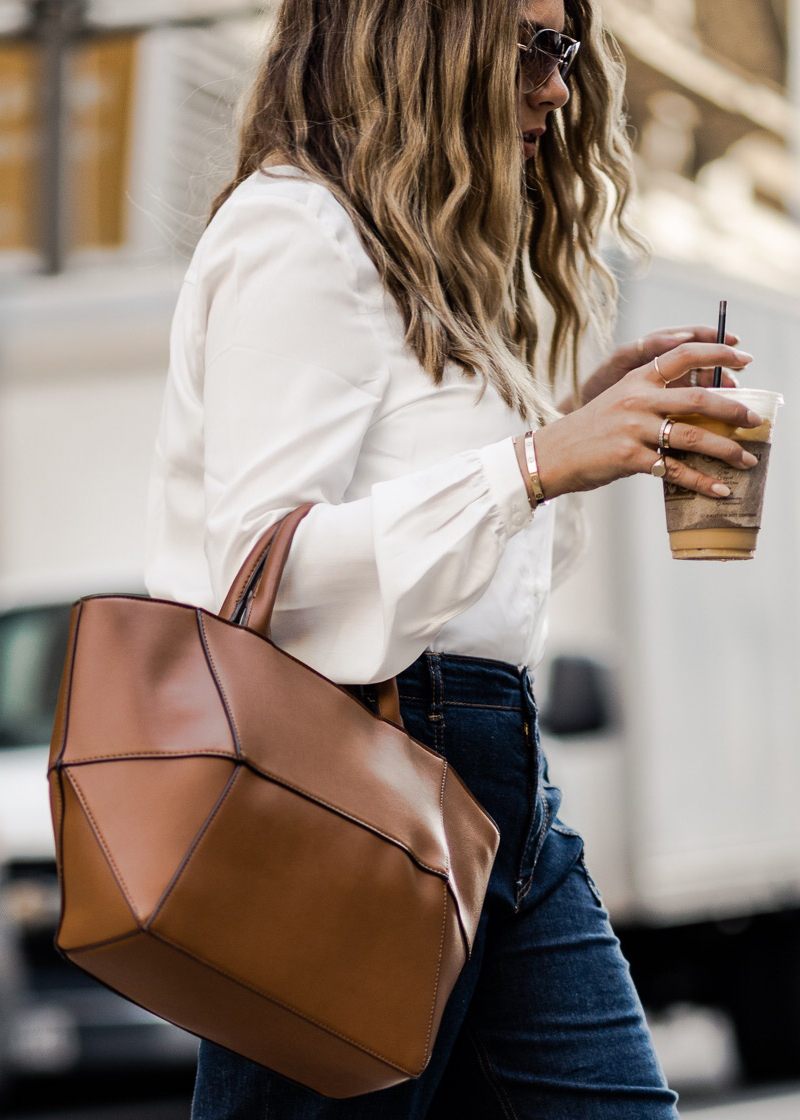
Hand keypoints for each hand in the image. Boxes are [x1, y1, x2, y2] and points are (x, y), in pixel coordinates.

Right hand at [536, 342, 758, 499]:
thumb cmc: (591, 431)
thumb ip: (654, 398)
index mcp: (636, 379)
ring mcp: (634, 428)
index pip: (684, 355)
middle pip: (700, 398)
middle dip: (735, 410)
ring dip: (727, 450)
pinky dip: (702, 481)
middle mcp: (638, 398)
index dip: (719, 352)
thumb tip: (701, 407)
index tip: (745, 356)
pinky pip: (676, 470)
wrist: (551, 455)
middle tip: (755, 420)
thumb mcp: (619, 401)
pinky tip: (719, 489)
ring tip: (747, 460)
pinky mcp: (630, 458)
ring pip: (694, 436)